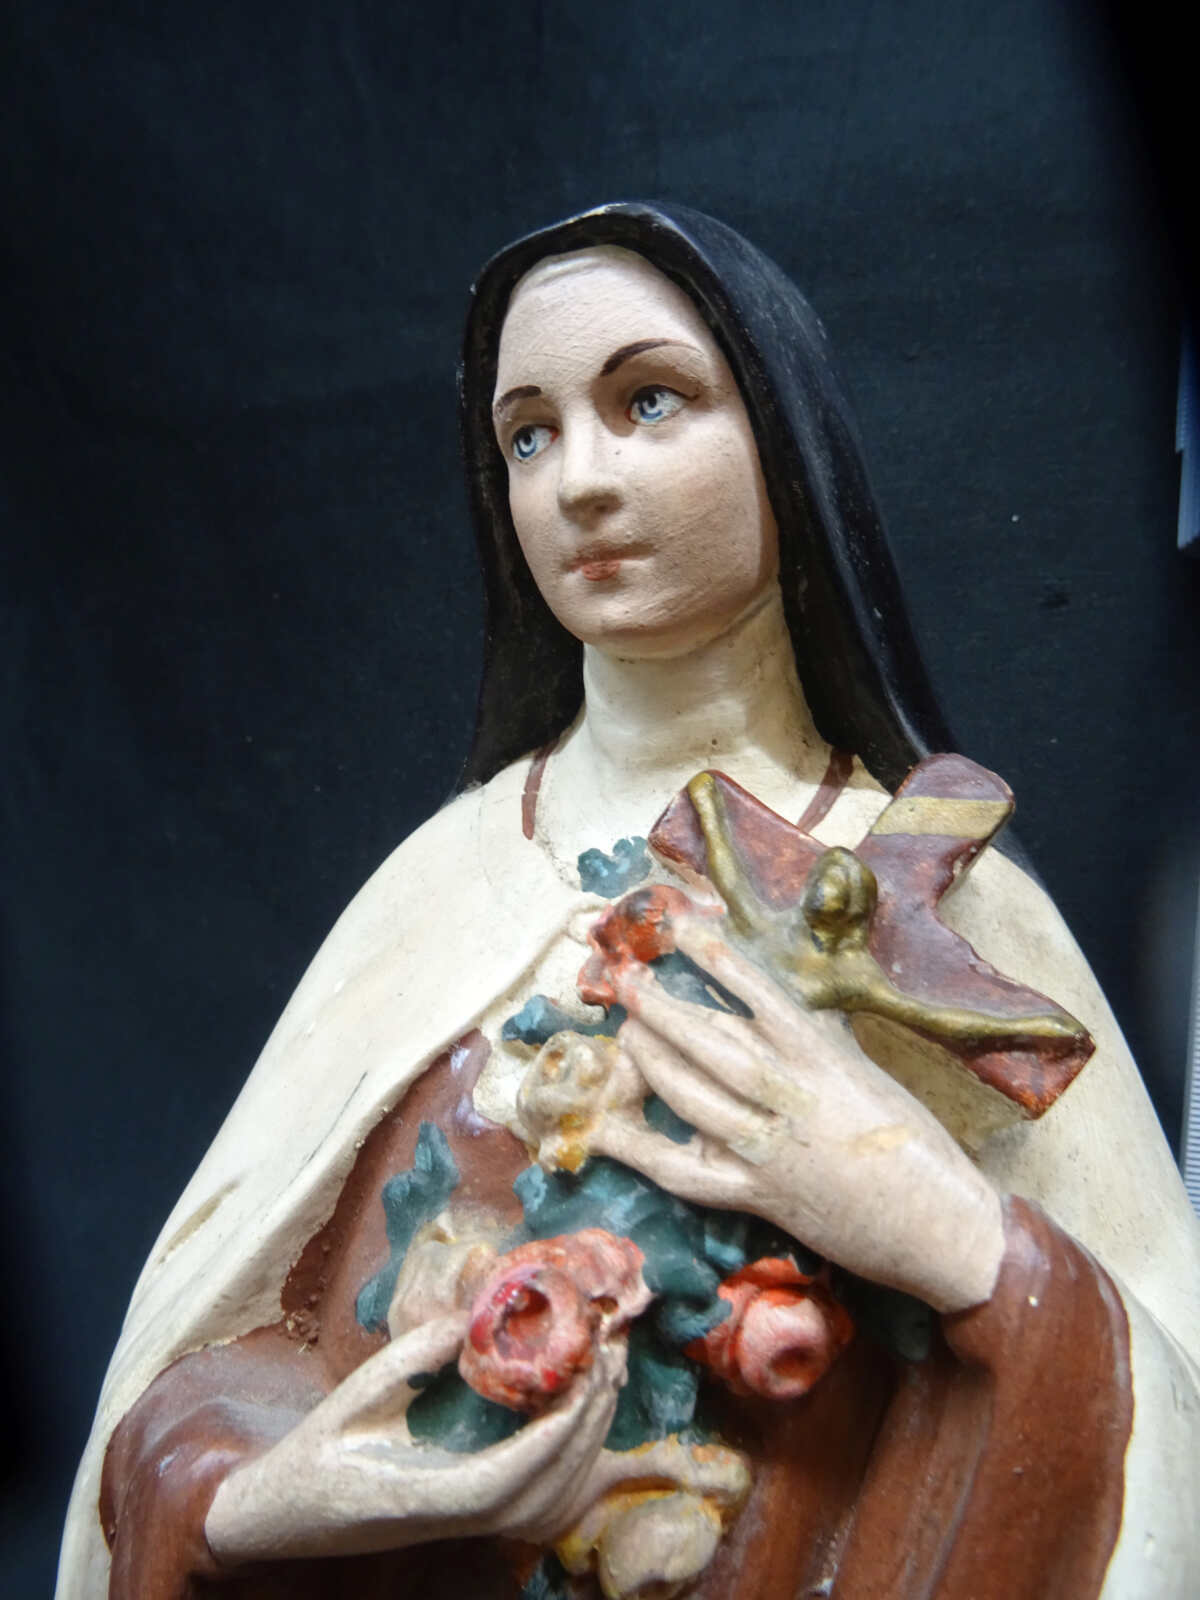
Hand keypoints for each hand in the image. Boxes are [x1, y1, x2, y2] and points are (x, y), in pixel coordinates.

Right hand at [206, 1311, 632, 1564]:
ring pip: (555, 1499)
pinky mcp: (481, 1517)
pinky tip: (586, 1411)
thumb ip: (411, 1358)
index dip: (553, 1434)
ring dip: (591, 1434)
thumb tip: (468, 1315)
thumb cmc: (319, 1453)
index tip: (582, 1378)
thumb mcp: (354, 1395)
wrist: (293, 1514)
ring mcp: (474, 1524)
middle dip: (590, 1419)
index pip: (507, 1481)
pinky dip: (577, 1455)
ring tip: (607, 1370)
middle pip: (547, 1490)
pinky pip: (546, 1498)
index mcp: (427, 1496)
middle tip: (610, 1348)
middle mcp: (459, 1519)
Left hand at [588, 913, 1004, 1312]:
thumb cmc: (918, 1147)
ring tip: (625, 1033)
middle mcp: (794, 1100)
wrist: (944, 1228)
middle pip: (713, 1045)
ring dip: (653, 1062)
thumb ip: (818, 1044)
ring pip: (694, 1098)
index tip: (681, 930)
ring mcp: (772, 1151)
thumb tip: (769, 1010)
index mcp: (828, 1063)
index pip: (761, 998)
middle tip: (629, 982)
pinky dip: (641, 1150)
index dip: (717, 961)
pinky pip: (687, 1171)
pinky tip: (606, 1130)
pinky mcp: (759, 1197)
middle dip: (665, 1011)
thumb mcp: (868, 1077)